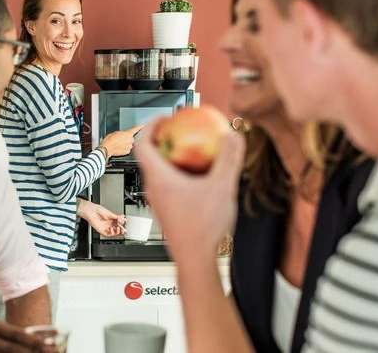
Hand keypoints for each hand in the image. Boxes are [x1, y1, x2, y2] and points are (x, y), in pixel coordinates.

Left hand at [77, 199, 125, 236]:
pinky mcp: (102, 230)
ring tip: (118, 228)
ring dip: (117, 232)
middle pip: (117, 229)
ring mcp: (105, 227)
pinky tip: (112, 229)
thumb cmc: (98, 210)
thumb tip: (123, 218)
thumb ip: (116, 217)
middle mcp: (109, 224)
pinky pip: (108, 234)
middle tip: (123, 228)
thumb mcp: (110, 213)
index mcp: (111, 219)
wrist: (91, 211)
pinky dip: (111, 233)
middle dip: (121, 229)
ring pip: (113, 233)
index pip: (119, 223)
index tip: (124, 223)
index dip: (122, 224)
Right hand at [100, 125, 142, 157]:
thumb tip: (123, 135)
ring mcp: (129, 146)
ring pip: (130, 145)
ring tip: (119, 145)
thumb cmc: (110, 140)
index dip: (138, 127)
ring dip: (126, 145)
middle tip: (121, 140)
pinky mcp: (128, 152)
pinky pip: (128, 150)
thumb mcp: (116, 133)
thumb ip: (122, 134)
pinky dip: (124, 149)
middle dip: (127, 140)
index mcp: (128, 133)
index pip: (135, 129)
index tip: (141, 126)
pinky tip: (119, 148)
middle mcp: (130, 140)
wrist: (107, 148)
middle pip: (131, 139)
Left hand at [135, 118, 244, 261]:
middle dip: (166, 139)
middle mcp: (154, 189)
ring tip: (194, 152)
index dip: (151, 124)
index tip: (165, 116)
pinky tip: (202, 179)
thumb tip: (233, 135)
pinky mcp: (168, 212)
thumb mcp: (222, 188)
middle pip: (151, 155)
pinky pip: (170, 186)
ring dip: (174, 158)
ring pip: (160, 172)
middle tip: (182, 130)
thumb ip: (229, 159)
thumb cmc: (202, 230)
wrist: (196, 262)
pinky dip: (181, 175)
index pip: (143, 143)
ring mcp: (160, 202)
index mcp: (159, 179)